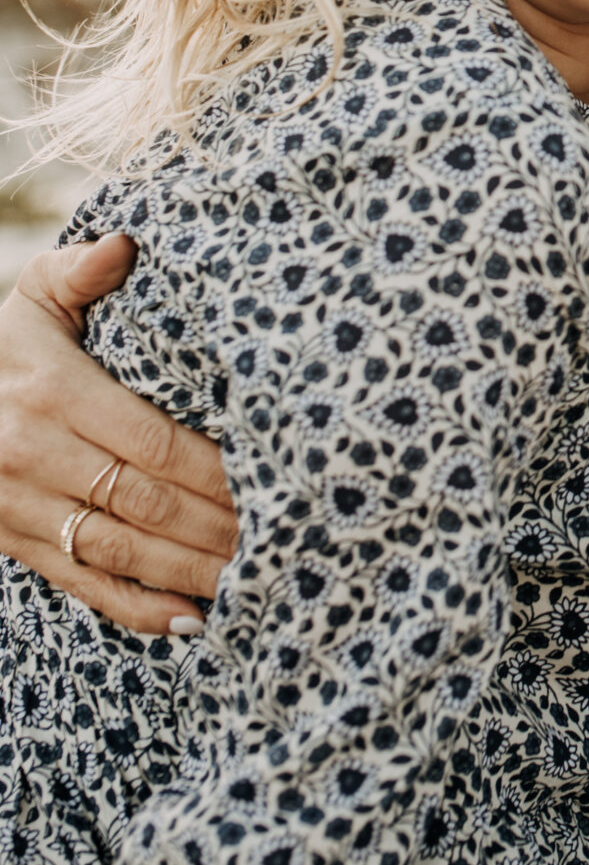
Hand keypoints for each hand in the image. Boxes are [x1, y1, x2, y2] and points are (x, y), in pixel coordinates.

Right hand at [0, 237, 239, 633]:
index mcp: (50, 392)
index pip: (149, 440)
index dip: (212, 466)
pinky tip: (192, 620)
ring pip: (119, 551)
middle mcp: (32, 455)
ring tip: (254, 576)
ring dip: (190, 571)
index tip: (269, 475)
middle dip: (216, 523)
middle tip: (283, 533)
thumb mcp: (31, 297)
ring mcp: (21, 509)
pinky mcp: (17, 546)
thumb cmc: (3, 347)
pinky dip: (138, 610)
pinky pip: (83, 587)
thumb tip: (126, 245)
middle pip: (144, 501)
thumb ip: (78, 270)